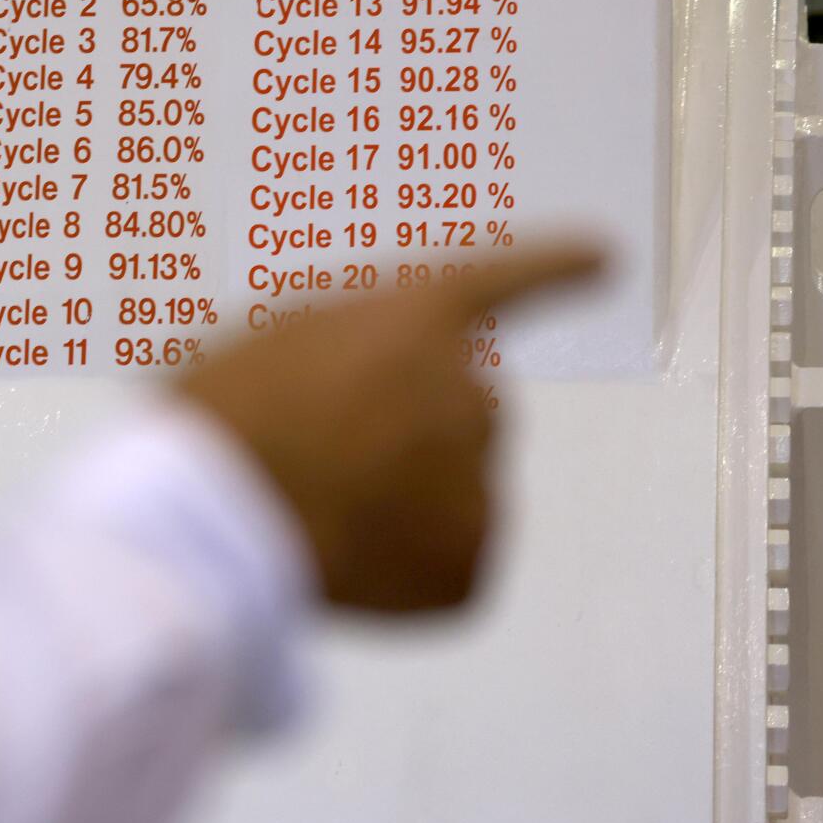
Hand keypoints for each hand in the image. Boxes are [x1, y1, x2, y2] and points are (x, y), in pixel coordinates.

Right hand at [178, 243, 603, 612]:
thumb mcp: (274, 336)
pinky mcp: (471, 564)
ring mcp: (477, 481)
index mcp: (417, 321)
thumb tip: (369, 385)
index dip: (555, 267)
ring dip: (409, 497)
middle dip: (418, 429)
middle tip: (336, 453)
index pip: (503, 281)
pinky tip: (344, 553)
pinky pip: (449, 559)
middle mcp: (470, 393)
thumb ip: (346, 341)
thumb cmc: (226, 416)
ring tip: (325, 507)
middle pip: (465, 409)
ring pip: (456, 487)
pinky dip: (407, 565)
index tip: (604, 256)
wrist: (217, 517)